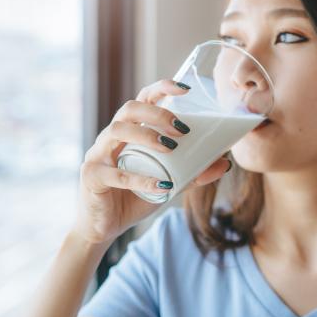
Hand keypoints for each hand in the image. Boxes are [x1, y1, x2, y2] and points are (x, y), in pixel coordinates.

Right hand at [72, 79, 231, 243]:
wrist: (105, 228)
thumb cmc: (134, 198)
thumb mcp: (169, 184)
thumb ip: (193, 173)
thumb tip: (225, 163)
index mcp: (129, 132)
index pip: (142, 99)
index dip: (161, 88)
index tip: (185, 89)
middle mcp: (111, 137)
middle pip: (129, 109)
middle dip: (157, 113)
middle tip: (182, 129)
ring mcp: (98, 154)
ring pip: (117, 131)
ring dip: (146, 135)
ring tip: (170, 148)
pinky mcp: (92, 177)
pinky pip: (116, 174)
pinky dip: (141, 179)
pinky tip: (162, 185)